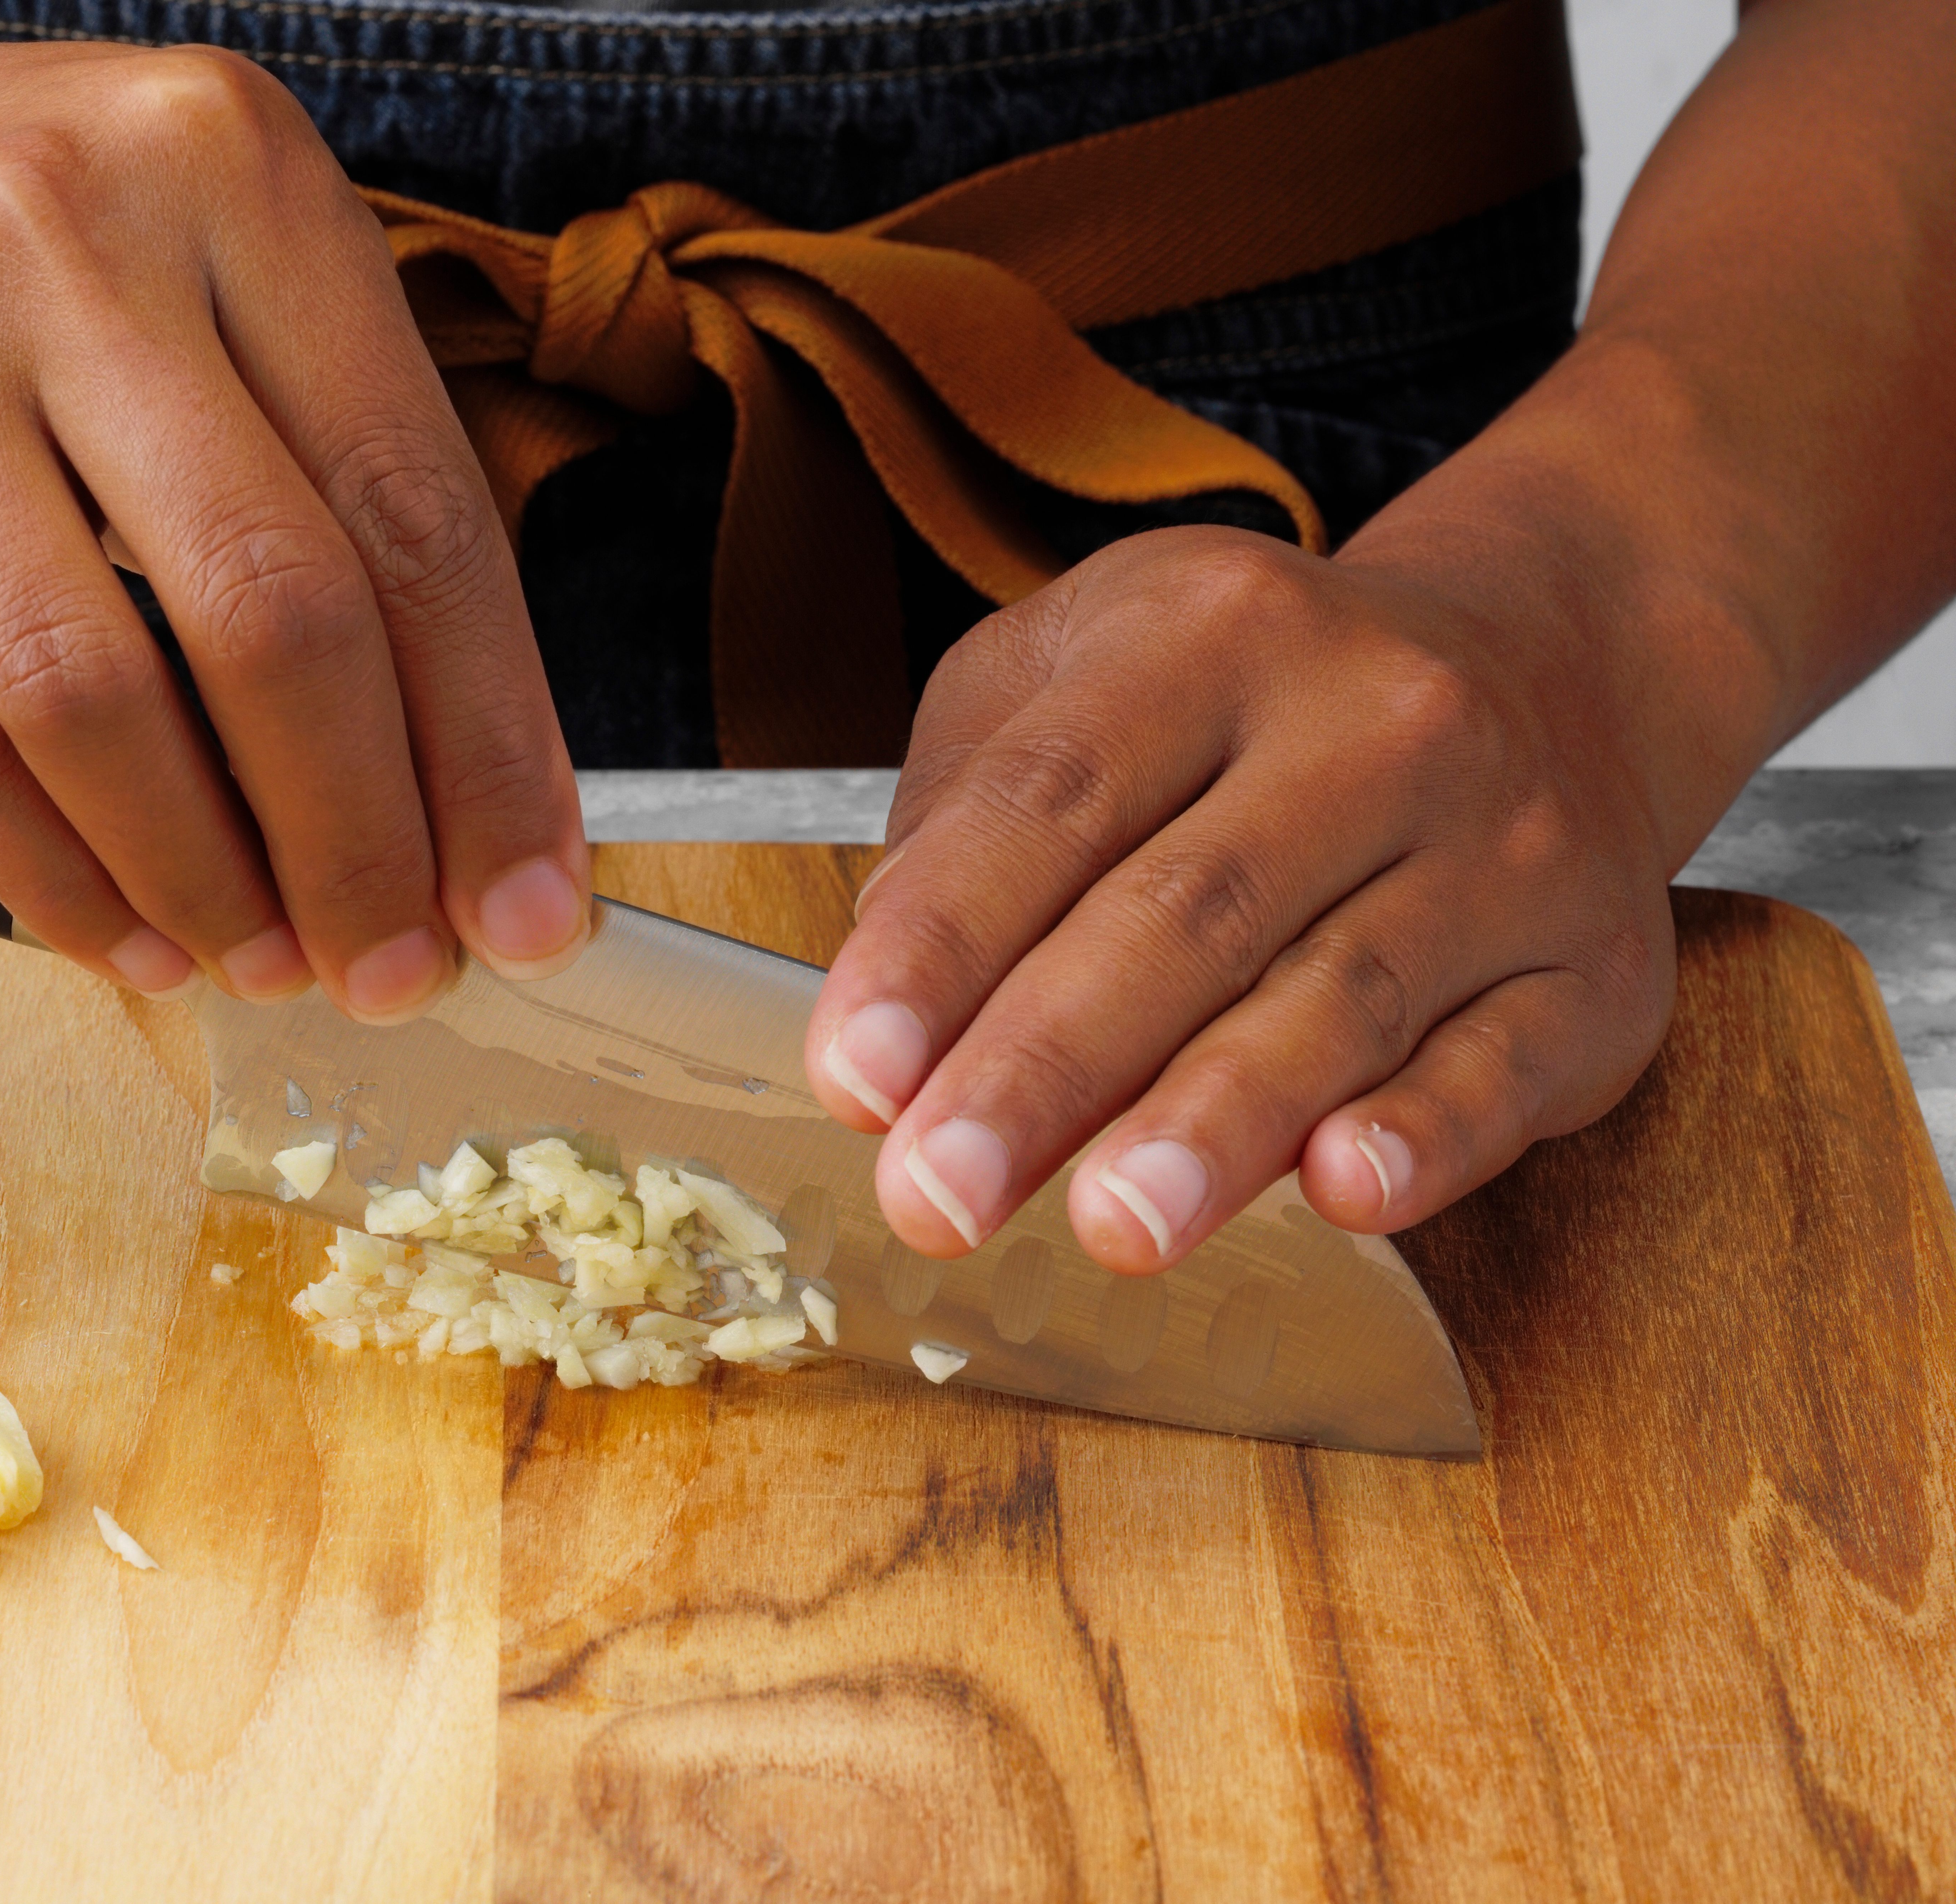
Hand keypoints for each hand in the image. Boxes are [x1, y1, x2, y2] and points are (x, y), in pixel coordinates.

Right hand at [0, 18, 588, 1015]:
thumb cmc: (19, 255)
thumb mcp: (214, 269)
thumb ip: (344, 480)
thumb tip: (468, 779)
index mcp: (232, 171)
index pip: (413, 509)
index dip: (489, 738)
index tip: (529, 895)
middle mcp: (64, 229)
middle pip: (270, 610)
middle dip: (356, 838)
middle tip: (394, 965)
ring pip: (89, 694)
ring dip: (201, 876)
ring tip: (260, 960)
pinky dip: (46, 870)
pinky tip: (121, 932)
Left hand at [806, 524, 1701, 1270]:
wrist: (1544, 661)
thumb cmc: (1255, 704)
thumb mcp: (1082, 680)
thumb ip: (967, 817)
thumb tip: (893, 996)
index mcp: (1215, 630)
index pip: (1049, 799)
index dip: (941, 945)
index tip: (856, 1074)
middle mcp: (1376, 721)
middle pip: (1184, 914)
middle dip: (1044, 1070)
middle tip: (940, 1194)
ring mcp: (1505, 844)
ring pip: (1339, 998)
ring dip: (1216, 1124)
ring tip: (1112, 1226)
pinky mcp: (1591, 966)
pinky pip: (1503, 1062)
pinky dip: (1425, 1135)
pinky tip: (1344, 1192)